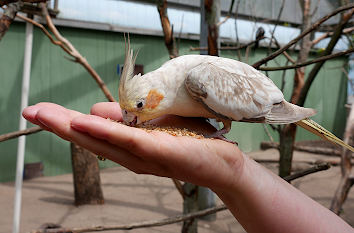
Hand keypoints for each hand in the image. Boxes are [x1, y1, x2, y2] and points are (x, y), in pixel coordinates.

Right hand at [22, 102, 243, 190]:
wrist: (221, 162)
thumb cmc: (188, 139)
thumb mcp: (152, 123)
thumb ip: (124, 119)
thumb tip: (94, 112)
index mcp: (128, 145)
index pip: (91, 133)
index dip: (65, 122)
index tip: (40, 112)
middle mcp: (130, 154)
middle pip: (89, 138)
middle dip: (58, 124)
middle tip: (30, 111)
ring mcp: (144, 155)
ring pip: (103, 140)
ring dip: (72, 126)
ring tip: (44, 116)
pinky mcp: (161, 151)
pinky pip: (131, 140)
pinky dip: (107, 132)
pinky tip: (86, 124)